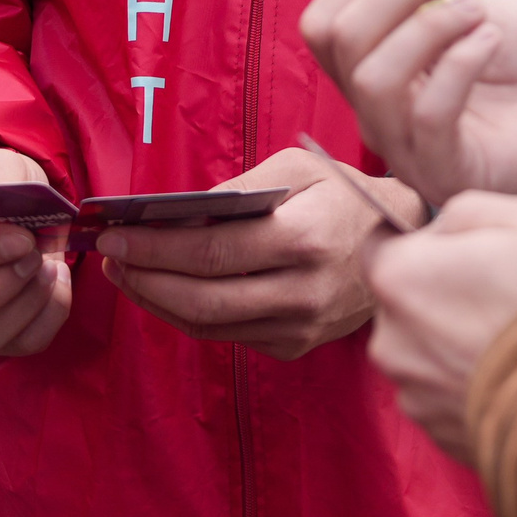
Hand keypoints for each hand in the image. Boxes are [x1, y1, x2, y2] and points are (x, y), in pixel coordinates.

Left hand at [97, 146, 423, 361]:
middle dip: (144, 279)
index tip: (113, 236)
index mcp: (305, 239)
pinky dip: (189, 315)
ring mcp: (301, 327)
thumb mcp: (297, 169)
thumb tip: (174, 217)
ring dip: (157, 301)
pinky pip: (228, 336)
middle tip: (109, 258)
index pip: (211, 252)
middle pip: (201, 299)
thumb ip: (238, 192)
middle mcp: (303, 292)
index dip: (155, 248)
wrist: (406, 240)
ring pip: (209, 326)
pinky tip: (166, 290)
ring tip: (127, 273)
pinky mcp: (296, 346)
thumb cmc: (344, 193)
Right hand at [299, 0, 516, 207]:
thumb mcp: (469, 7)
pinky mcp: (448, 172)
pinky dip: (460, 63)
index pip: (323, 26)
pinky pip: (426, 116)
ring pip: (374, 80)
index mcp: (378, 67)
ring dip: (430, 27)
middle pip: (343, 43)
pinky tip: (492, 43)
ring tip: (481, 14)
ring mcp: (409, 148)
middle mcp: (381, 112)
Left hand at [366, 192, 516, 461]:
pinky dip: (471, 384)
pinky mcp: (443, 437)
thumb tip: (438, 229)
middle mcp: (393, 342)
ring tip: (516, 338)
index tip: (458, 248)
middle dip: (438, 294)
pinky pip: (445, 396)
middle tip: (500, 292)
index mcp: (402, 278)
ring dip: (453, 343)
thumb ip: (462, 211)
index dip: (417, 240)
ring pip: (422, 353)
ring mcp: (417, 397)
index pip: (379, 246)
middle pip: (402, 304)